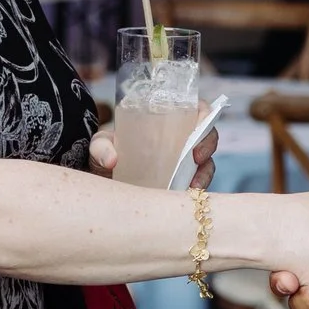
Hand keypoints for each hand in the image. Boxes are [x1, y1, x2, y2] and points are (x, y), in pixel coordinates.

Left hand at [88, 124, 218, 190]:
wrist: (103, 185)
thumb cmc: (105, 156)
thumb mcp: (100, 147)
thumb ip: (101, 148)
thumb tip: (112, 160)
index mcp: (166, 121)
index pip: (196, 110)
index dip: (205, 116)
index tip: (198, 129)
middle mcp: (179, 141)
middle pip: (207, 136)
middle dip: (208, 146)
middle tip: (197, 159)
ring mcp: (183, 165)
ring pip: (206, 165)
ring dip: (205, 174)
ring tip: (193, 186)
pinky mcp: (182, 185)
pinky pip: (198, 186)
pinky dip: (197, 192)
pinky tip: (188, 197)